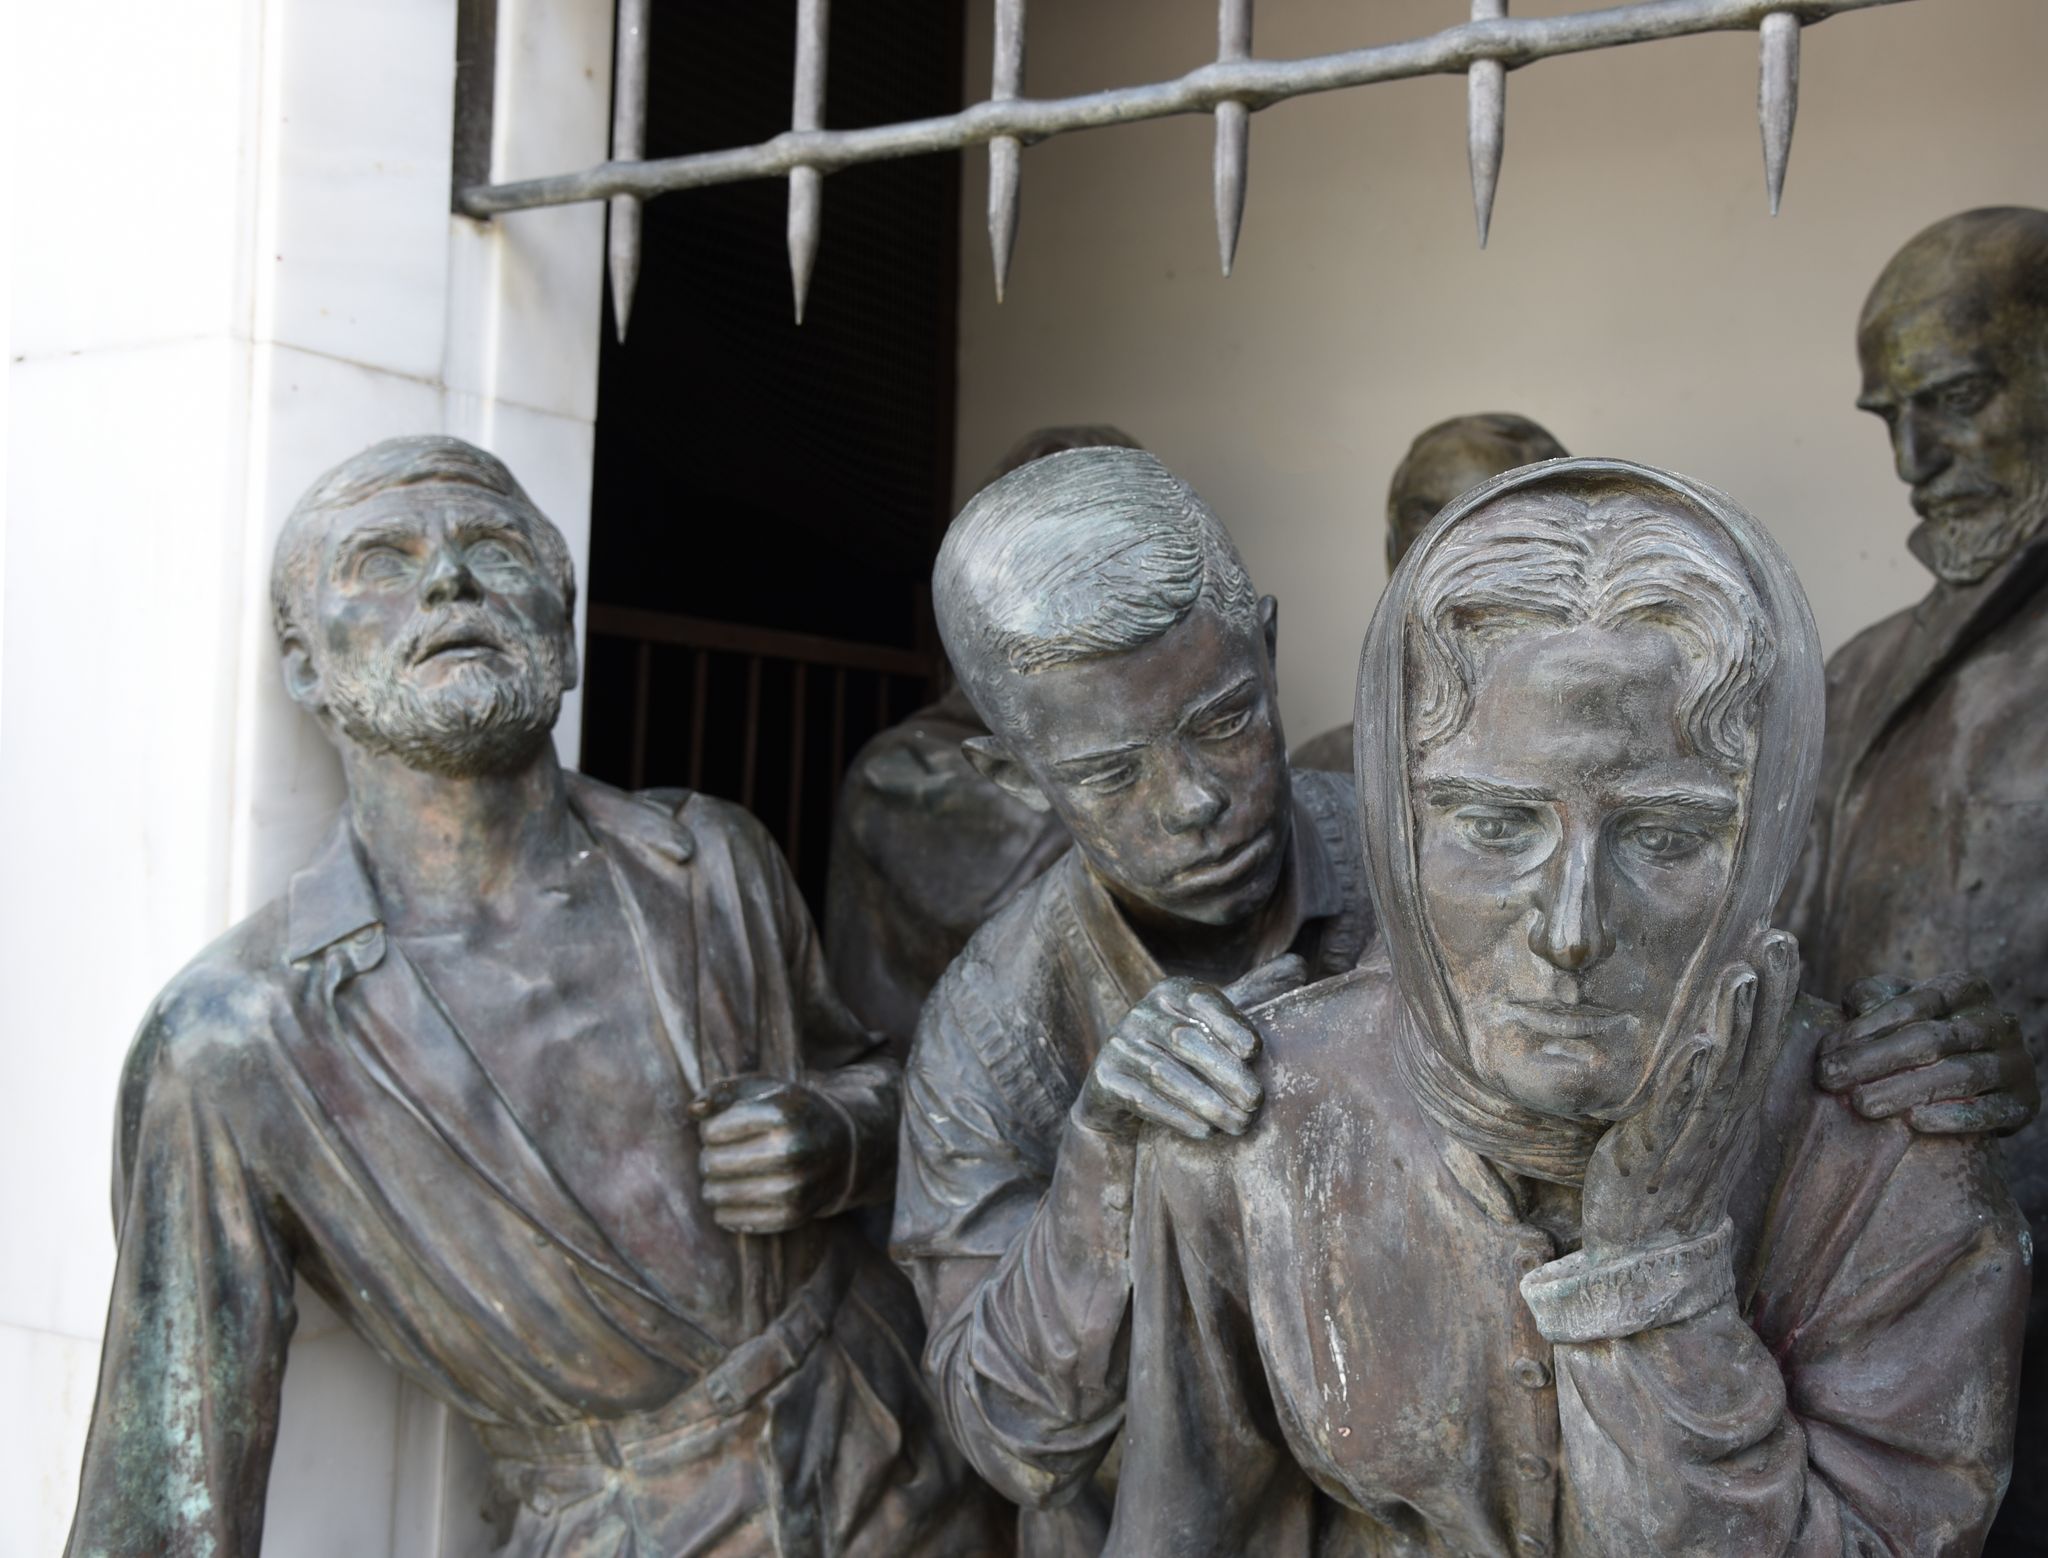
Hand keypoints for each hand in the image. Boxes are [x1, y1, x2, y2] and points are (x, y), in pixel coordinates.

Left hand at [692, 1075, 852, 1233]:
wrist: (841, 1149)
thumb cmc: (791, 1113)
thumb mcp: (763, 1089)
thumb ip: (723, 1091)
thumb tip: (692, 1111)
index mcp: (782, 1114)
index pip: (711, 1131)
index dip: (711, 1129)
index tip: (726, 1128)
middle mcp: (791, 1150)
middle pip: (712, 1163)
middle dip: (710, 1157)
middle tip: (726, 1152)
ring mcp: (793, 1186)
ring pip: (716, 1194)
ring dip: (714, 1184)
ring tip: (729, 1173)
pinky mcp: (791, 1215)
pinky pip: (730, 1220)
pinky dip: (725, 1209)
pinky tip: (737, 1195)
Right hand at [1072, 955, 1307, 1140]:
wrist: (1122, 1090)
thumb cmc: (1184, 1051)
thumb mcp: (1215, 1020)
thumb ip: (1255, 993)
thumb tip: (1300, 966)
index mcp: (1171, 992)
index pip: (1202, 1001)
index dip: (1229, 1023)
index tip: (1255, 1052)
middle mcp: (1141, 1013)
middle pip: (1185, 1041)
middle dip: (1224, 1073)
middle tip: (1256, 1101)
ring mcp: (1119, 1045)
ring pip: (1165, 1073)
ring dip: (1206, 1101)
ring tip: (1239, 1124)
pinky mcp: (1105, 1078)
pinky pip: (1141, 1098)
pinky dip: (1176, 1116)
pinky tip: (1205, 1132)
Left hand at [1581, 931, 1799, 1260]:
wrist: (1647, 1256)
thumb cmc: (1664, 1181)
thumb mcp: (1689, 1122)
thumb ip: (1701, 1080)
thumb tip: (1706, 1030)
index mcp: (1728, 1106)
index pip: (1760, 1039)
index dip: (1774, 991)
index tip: (1781, 938)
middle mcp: (1719, 1117)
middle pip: (1753, 1047)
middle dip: (1768, 992)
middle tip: (1780, 937)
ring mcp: (1691, 1136)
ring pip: (1720, 1072)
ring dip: (1732, 1024)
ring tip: (1741, 973)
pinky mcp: (1656, 1155)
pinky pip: (1676, 1111)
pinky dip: (1689, 1078)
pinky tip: (1697, 1044)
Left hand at [1816, 971, 2037, 1135]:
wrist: (1979, 1079)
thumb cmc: (1923, 1032)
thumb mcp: (1900, 1005)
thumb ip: (1874, 997)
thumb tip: (1855, 1002)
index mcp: (1967, 989)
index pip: (1915, 1003)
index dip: (1868, 1026)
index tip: (1827, 1050)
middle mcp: (1999, 1022)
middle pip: (1932, 1039)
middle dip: (1875, 1059)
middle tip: (1830, 1079)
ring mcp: (2016, 1062)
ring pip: (1959, 1075)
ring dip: (1906, 1090)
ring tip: (1862, 1105)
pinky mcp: (2025, 1102)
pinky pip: (1991, 1111)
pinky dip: (1954, 1117)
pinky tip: (1914, 1122)